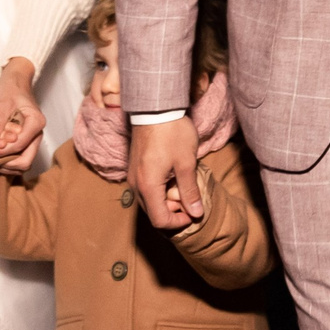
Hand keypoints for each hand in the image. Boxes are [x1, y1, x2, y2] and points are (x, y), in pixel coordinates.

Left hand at [0, 58, 43, 165]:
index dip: (1, 151)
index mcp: (35, 123)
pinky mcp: (26, 141)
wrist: (16, 83)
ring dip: (6, 164)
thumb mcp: (2, 104)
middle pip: (26, 161)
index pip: (19, 145)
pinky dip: (7, 161)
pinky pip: (19, 158)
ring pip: (23, 163)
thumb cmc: (11, 89)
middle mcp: (37, 134)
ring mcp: (32, 139)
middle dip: (6, 163)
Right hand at [132, 115, 203, 229]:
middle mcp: (135, 185)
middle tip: (189, 196)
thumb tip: (196, 214)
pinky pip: (145, 188)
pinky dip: (159, 190)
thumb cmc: (172, 133)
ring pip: (149, 201)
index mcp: (148, 186)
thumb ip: (190, 191)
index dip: (178, 223)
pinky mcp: (134, 167)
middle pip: (153, 212)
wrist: (155, 107)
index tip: (193, 213)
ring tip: (182, 184)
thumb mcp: (186, 163)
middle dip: (173, 211)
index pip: (160, 220)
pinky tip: (172, 176)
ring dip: (166, 200)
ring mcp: (132, 176)